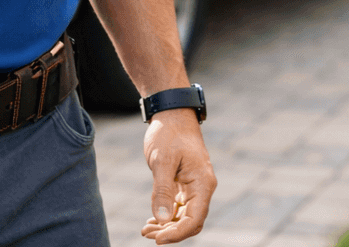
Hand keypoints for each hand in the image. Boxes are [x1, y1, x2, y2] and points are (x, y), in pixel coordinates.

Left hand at [139, 110, 215, 242]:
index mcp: (203, 183)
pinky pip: (180, 208)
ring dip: (167, 226)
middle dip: (170, 232)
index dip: (177, 234)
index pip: (194, 219)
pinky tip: (152, 219)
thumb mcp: (162, 161)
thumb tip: (162, 219)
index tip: (157, 240)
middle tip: (146, 233)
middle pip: (191, 222)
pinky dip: (167, 216)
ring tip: (146, 229)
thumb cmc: (169, 134)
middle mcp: (203, 188)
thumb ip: (162, 191)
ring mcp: (195, 187)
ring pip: (185, 217)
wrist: (172, 114)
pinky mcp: (186, 184)